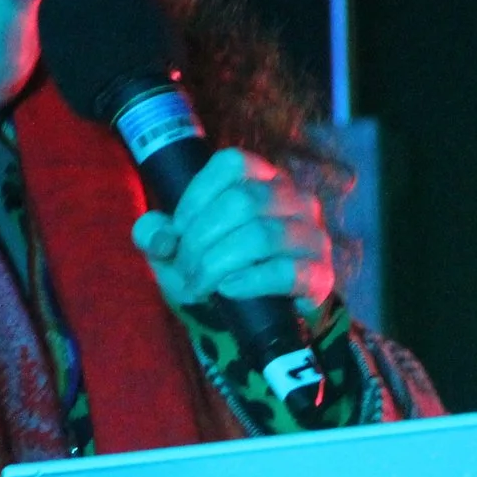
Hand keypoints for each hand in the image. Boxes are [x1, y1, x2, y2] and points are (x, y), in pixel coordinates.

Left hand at [131, 147, 335, 312]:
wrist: (263, 313)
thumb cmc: (219, 266)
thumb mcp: (178, 248)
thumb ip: (156, 235)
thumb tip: (161, 238)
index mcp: (262, 178)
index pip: (232, 164)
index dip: (196, 196)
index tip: (177, 231)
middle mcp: (293, 198)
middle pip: (242, 201)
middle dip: (201, 239)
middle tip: (185, 268)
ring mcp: (311, 234)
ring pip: (262, 235)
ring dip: (218, 263)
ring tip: (200, 284)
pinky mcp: (319, 273)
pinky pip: (286, 271)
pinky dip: (249, 281)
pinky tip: (229, 290)